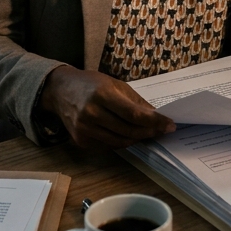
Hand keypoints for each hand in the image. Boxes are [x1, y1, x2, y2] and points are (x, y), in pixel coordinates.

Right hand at [39, 66, 175, 149]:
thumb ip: (136, 101)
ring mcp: (84, 129)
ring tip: (148, 133)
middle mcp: (91, 113)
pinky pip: (109, 146)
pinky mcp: (81, 141)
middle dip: (149, 132)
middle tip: (162, 130)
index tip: (170, 124)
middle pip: (128, 130)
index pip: (134, 114)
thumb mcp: (115, 84)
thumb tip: (157, 116)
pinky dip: (122, 142)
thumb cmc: (90, 84)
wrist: (60, 91)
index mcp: (102, 94)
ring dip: (138, 139)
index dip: (154, 122)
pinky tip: (129, 135)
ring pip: (120, 142)